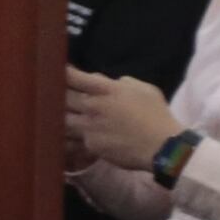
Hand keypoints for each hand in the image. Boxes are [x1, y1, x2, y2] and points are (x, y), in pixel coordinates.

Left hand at [64, 68, 181, 174]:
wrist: (164, 147)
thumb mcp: (143, 89)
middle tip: (55, 94)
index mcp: (105, 90)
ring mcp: (89, 127)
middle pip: (61, 97)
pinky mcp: (90, 145)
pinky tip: (76, 134)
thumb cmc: (157, 115)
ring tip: (63, 115)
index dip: (62, 73)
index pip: (73, 77)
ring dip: (62, 116)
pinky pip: (75, 137)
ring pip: (62, 119)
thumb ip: (120, 83)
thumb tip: (102, 81)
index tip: (57, 71)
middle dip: (57, 94)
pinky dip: (74, 135)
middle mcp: (93, 106)